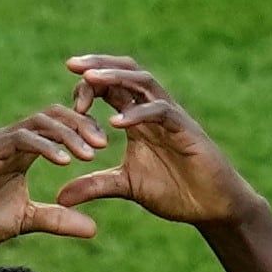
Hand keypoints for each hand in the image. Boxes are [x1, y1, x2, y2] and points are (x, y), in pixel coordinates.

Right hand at [0, 106, 112, 248]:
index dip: (82, 131)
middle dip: (81, 126)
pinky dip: (45, 148)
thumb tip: (95, 228)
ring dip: (67, 135)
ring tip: (91, 154)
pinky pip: (20, 140)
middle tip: (104, 144)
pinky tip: (65, 162)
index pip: (57, 128)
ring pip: (38, 123)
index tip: (105, 147)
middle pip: (52, 116)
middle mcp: (11, 140)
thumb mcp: (26, 221)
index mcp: (22, 151)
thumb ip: (58, 219)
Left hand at [54, 57, 264, 228]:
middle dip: (98, 64)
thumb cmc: (174, 192)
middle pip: (124, 71)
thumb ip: (94, 186)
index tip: (67, 99)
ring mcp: (171, 116)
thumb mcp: (125, 187)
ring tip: (90, 79)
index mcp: (137, 118)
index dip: (87, 86)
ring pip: (142, 82)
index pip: (109, 87)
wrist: (212, 207)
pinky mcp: (186, 129)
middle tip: (71, 65)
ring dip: (115, 77)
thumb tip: (60, 197)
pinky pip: (160, 111)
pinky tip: (116, 123)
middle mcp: (152, 110)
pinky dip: (137, 114)